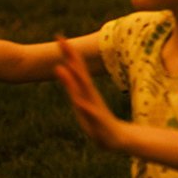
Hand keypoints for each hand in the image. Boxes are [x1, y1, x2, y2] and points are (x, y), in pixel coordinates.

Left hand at [54, 34, 126, 151]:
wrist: (118, 140)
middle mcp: (90, 96)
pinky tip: (79, 102)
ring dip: (74, 80)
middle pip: (80, 74)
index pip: (77, 69)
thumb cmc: (98, 122)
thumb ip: (71, 85)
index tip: (59, 37)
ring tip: (65, 67)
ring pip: (84, 91)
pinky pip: (91, 115)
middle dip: (71, 57)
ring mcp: (95, 108)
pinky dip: (86, 108)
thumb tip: (59, 67)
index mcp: (86, 91)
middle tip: (61, 40)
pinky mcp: (99, 123)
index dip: (69, 53)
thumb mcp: (81, 102)